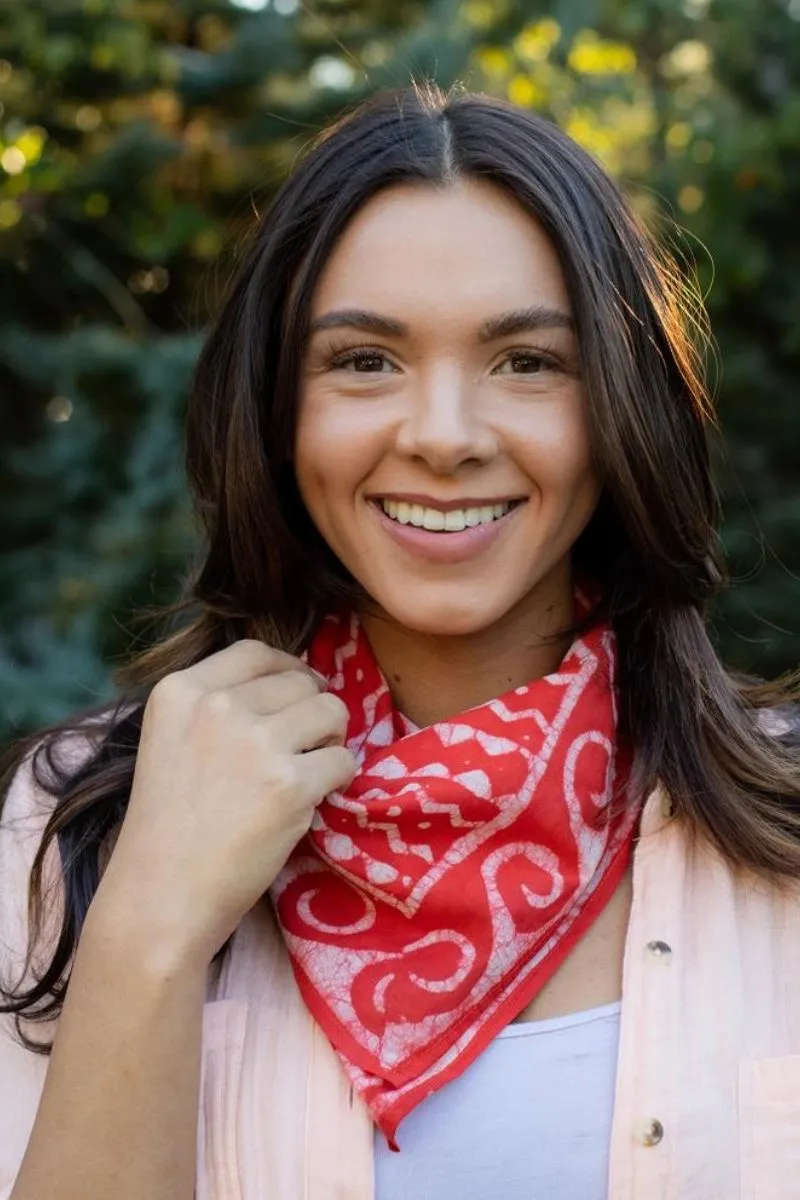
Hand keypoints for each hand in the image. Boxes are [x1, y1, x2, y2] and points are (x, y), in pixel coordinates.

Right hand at [93, 640, 354, 965]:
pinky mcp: (289, 784)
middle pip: (300, 680)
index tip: (299, 692)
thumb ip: (216, 706)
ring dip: (331, 740)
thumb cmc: (167, 828)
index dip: (287, 669)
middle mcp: (217, 706)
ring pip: (332, 711)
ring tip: (310, 770)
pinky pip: (344, 762)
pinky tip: (314, 799)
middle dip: (311, 710)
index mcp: (180, 690)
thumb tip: (294, 679)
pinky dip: (339, 781)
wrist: (161, 898)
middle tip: (303, 747)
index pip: (255, 653)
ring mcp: (255, 743)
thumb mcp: (170, 741)